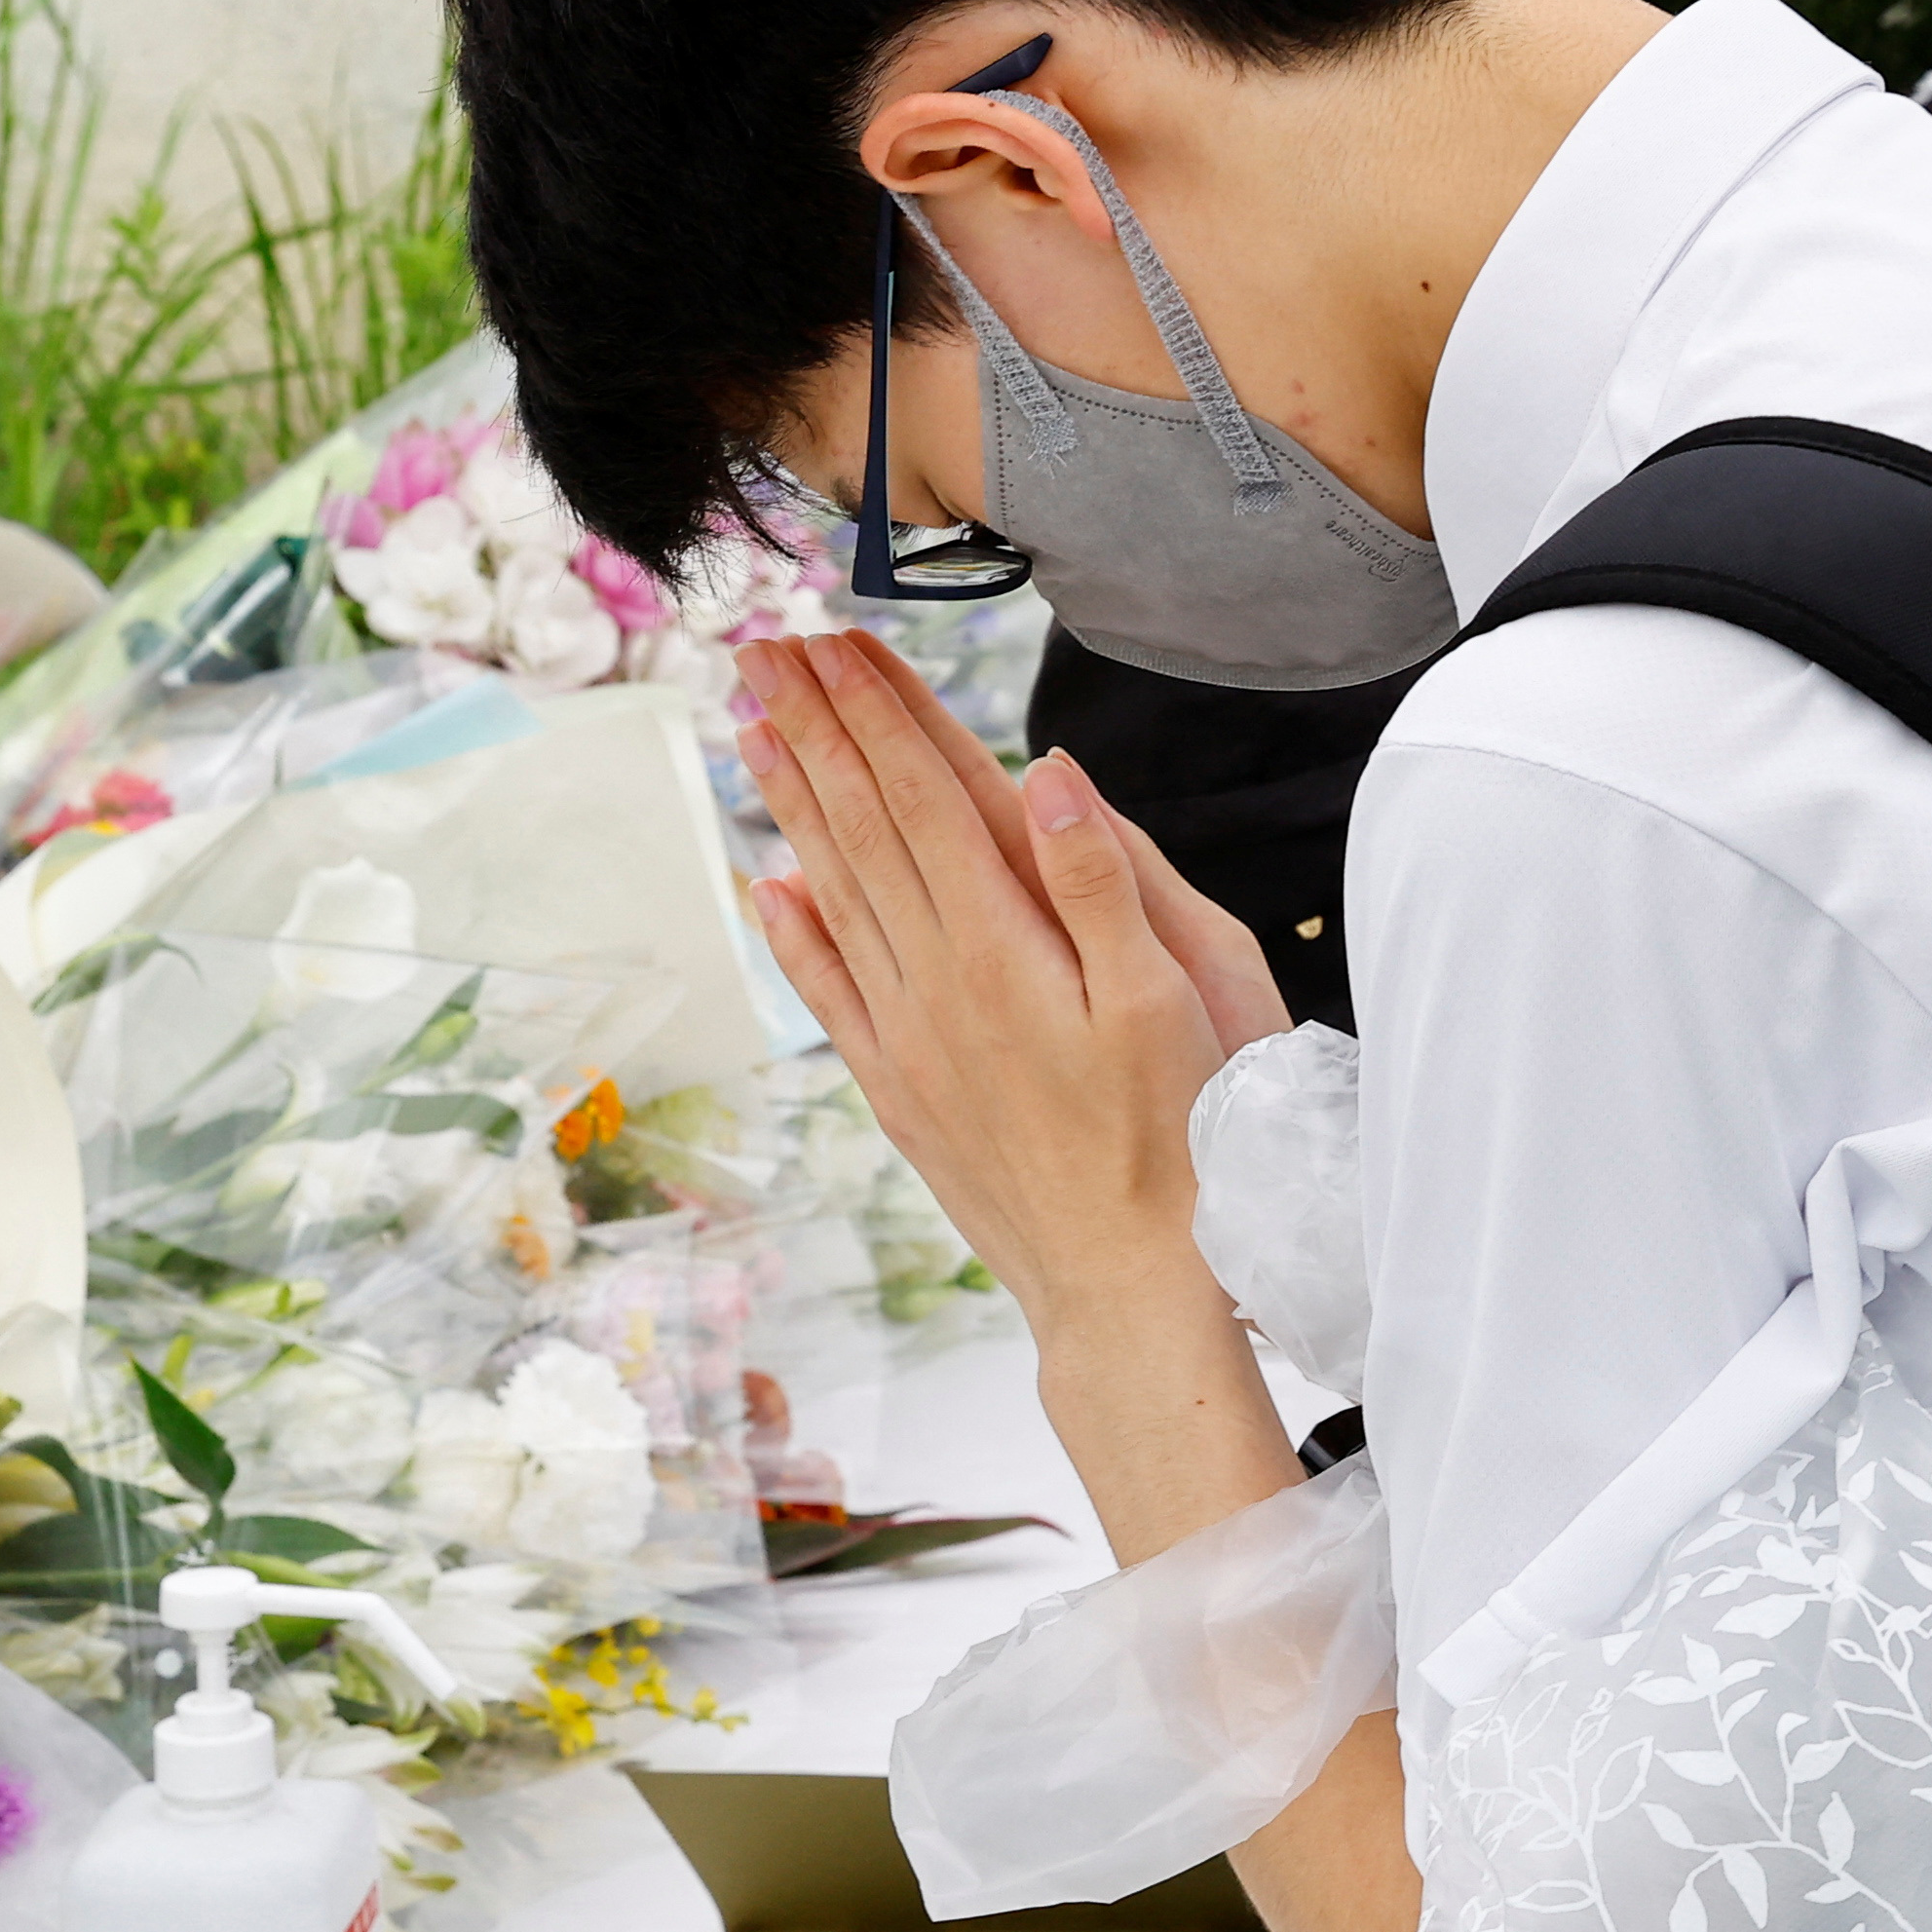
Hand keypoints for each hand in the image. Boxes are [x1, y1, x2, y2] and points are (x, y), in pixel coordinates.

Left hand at [731, 631, 1256, 1333]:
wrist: (1129, 1291)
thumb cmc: (1181, 1146)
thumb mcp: (1170, 1001)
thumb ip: (1101, 881)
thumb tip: (1045, 772)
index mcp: (1004, 947)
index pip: (925, 797)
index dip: (879, 711)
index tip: (833, 640)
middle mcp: (939, 983)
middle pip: (864, 827)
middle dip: (815, 728)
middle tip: (764, 647)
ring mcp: (911, 1039)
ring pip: (836, 893)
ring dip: (794, 803)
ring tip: (751, 727)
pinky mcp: (905, 1092)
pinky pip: (834, 992)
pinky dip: (797, 931)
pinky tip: (771, 885)